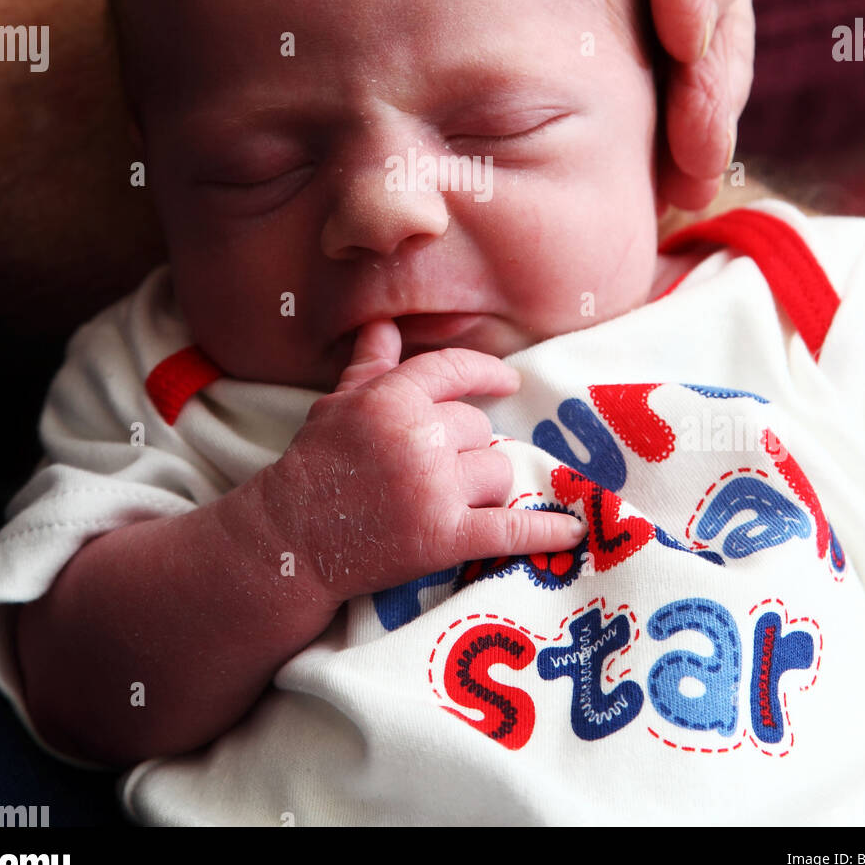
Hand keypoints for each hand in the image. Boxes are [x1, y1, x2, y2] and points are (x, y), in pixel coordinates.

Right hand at [276, 320, 584, 603]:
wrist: (289, 540)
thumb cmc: (314, 466)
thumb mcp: (337, 405)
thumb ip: (372, 365)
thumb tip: (387, 325)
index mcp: (391, 398)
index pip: (455, 370)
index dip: (486, 374)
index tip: (507, 383)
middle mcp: (417, 438)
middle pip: (480, 429)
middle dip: (465, 448)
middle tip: (433, 469)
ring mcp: (432, 489)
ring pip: (496, 473)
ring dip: (483, 487)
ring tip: (449, 500)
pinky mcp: (442, 538)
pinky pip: (511, 529)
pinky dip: (547, 532)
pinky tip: (575, 532)